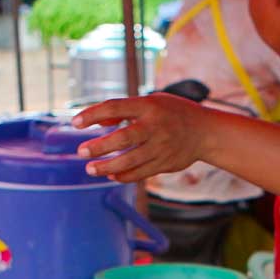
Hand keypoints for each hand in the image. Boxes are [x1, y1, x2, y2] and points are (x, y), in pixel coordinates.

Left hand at [73, 93, 208, 181]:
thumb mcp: (151, 102)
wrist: (204, 132)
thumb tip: (98, 121)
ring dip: (108, 166)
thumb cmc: (172, 113)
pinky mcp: (165, 164)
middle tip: (82, 152)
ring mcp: (161, 147)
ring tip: (91, 169)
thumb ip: (124, 111)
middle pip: (122, 138)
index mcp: (148, 106)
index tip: (75, 123)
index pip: (114, 107)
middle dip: (99, 146)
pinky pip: (140, 173)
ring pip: (130, 160)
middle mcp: (154, 126)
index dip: (92, 114)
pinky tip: (111, 175)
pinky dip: (124, 175)